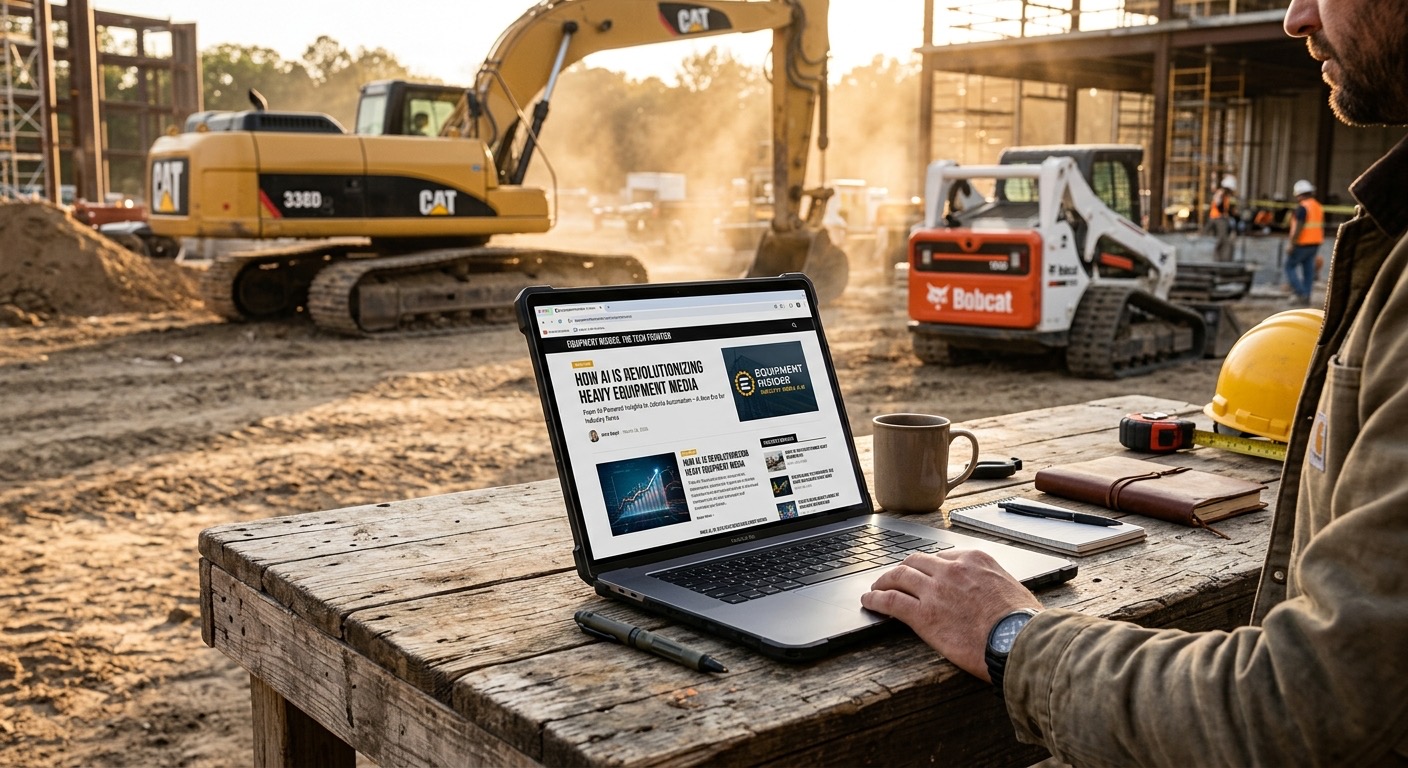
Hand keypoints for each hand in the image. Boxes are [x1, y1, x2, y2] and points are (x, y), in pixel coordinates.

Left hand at [861, 549, 1041, 680]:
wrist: (1019, 641)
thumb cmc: (1023, 622)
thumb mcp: (1012, 588)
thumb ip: (992, 584)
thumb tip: (992, 593)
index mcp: (974, 560)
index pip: (942, 557)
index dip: (928, 566)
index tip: (923, 573)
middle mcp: (951, 569)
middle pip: (916, 561)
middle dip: (903, 569)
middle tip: (894, 578)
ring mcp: (935, 590)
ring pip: (899, 576)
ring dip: (884, 581)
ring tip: (876, 588)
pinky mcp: (923, 615)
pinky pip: (891, 601)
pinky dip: (876, 599)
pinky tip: (869, 602)